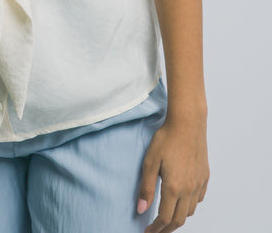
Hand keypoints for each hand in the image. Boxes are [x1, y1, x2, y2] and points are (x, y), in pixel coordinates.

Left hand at [137, 115, 208, 231]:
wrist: (188, 123)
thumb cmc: (167, 139)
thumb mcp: (150, 161)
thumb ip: (146, 187)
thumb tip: (141, 209)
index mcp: (174, 188)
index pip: (165, 218)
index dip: (156, 228)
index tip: (148, 232)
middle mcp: (189, 189)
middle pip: (179, 219)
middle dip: (167, 228)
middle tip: (157, 230)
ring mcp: (199, 184)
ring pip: (190, 210)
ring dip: (179, 217)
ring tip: (168, 216)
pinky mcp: (205, 176)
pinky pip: (199, 198)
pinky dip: (190, 204)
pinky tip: (182, 200)